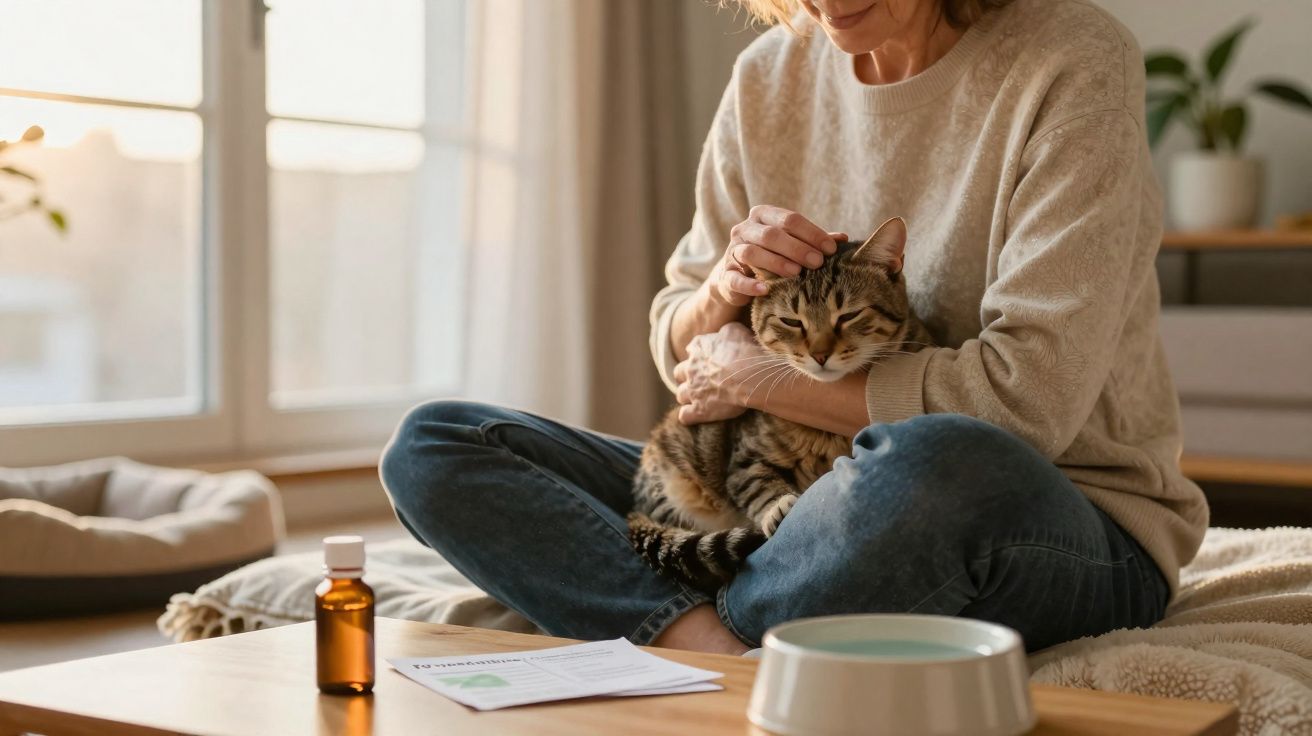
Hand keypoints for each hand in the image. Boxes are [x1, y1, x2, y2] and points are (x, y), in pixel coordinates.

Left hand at [673, 322, 775, 424]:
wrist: (748, 375)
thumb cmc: (745, 352)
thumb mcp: (736, 330)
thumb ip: (725, 331)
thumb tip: (724, 334)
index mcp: (699, 348)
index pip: (692, 349)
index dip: (699, 355)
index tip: (708, 360)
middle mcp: (691, 369)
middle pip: (679, 373)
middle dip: (687, 376)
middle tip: (700, 380)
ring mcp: (693, 390)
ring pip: (680, 394)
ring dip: (688, 396)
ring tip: (699, 399)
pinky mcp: (699, 410)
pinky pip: (685, 416)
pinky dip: (689, 416)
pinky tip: (696, 416)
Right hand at [708, 205, 846, 307]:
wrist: (738, 276)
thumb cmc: (772, 255)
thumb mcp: (792, 244)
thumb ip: (813, 241)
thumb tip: (843, 238)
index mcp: (763, 215)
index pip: (789, 219)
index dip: (812, 233)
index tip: (831, 249)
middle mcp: (745, 229)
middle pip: (771, 234)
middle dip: (797, 248)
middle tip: (818, 262)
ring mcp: (732, 251)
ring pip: (752, 252)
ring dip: (776, 262)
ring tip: (796, 273)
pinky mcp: (725, 275)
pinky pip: (735, 278)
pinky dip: (749, 284)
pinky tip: (765, 290)